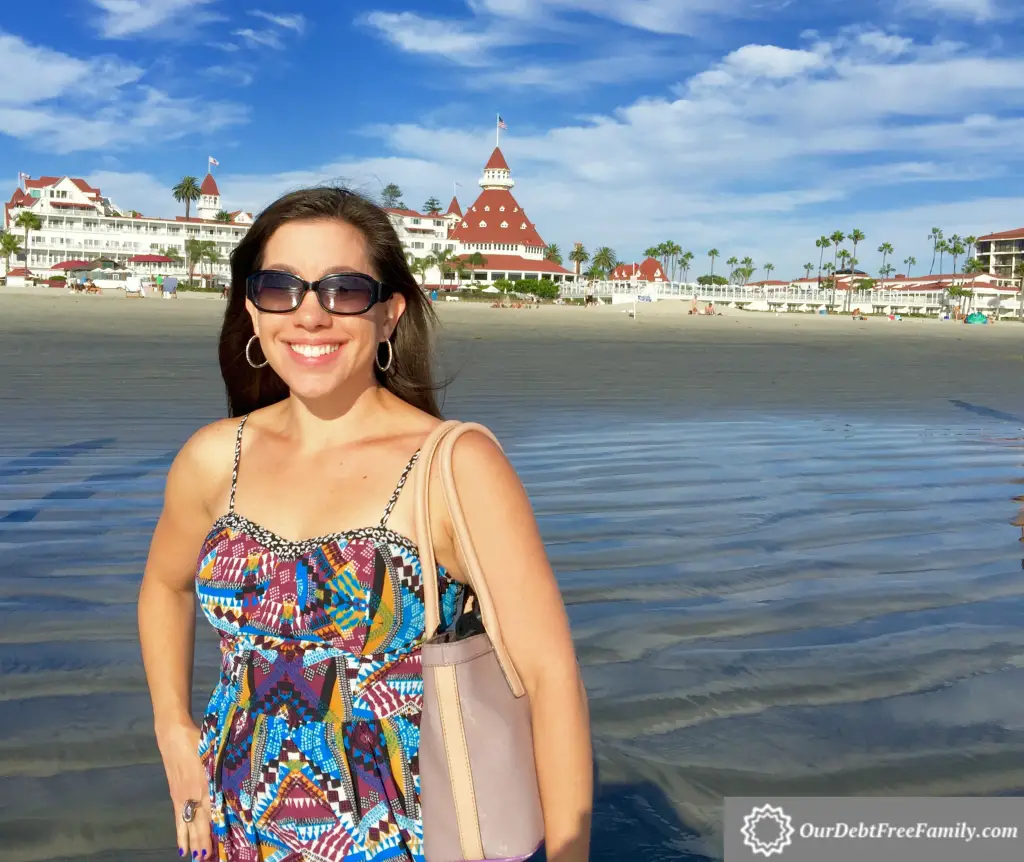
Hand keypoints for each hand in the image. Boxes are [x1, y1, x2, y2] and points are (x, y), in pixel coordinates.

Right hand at [157, 720, 213, 859]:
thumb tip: (238, 782)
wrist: (174, 736)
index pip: (215, 810)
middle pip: (201, 823)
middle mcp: (195, 794)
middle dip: (205, 842)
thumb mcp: (214, 753)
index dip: (219, 827)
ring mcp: (183, 797)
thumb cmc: (199, 740)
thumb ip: (222, 770)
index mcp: (207, 783)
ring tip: (198, 858)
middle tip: (210, 858)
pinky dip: (181, 835)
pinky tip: (182, 848)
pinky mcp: (175, 796)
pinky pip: (178, 820)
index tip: (226, 842)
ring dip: (194, 842)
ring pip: (189, 825)